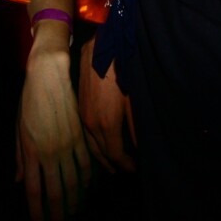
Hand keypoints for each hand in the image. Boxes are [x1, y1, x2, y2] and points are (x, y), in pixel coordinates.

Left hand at [15, 43, 90, 220]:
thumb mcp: (18, 128)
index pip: (34, 190)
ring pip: (74, 183)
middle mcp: (49, 153)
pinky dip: (87, 181)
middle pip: (56, 193)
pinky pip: (87, 165)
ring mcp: (67, 146)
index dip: (37, 211)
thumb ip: (19, 157)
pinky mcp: (80, 137)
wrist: (49, 76)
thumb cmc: (29, 100)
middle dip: (57, 214)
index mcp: (30, 151)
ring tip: (74, 214)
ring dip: (74, 202)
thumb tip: (19, 179)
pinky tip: (86, 189)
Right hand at [78, 36, 135, 173]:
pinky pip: (86, 133)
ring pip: (91, 144)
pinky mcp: (80, 107)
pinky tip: (101, 143)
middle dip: (113, 164)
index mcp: (106, 124)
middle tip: (124, 170)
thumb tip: (140, 148)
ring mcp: (83, 115)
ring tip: (112, 163)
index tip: (135, 169)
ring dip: (102, 156)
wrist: (100, 49)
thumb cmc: (122, 71)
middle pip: (101, 153)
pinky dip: (94, 143)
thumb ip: (136, 127)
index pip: (115, 155)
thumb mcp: (133, 100)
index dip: (126, 165)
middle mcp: (91, 124)